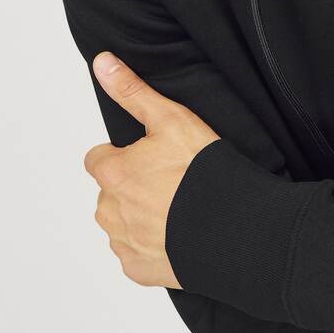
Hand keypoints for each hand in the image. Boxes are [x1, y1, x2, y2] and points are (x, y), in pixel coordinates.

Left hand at [83, 52, 221, 287]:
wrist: (234, 229)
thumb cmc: (204, 173)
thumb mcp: (172, 119)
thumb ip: (132, 92)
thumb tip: (101, 62)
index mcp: (113, 174)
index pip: (99, 159)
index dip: (125, 156)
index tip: (152, 159)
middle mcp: (109, 211)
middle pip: (111, 194)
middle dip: (132, 189)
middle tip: (171, 185)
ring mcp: (123, 244)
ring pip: (121, 225)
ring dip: (140, 218)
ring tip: (179, 211)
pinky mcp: (138, 270)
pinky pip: (135, 255)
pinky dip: (152, 248)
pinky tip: (179, 237)